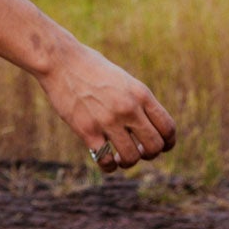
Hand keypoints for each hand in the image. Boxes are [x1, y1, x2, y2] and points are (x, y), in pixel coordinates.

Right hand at [37, 40, 176, 170]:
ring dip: (128, 162)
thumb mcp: (122, 79)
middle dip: (150, 154)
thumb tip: (146, 125)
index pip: (168, 127)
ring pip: (131, 157)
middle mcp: (128, 108)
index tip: (162, 146)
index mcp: (140, 94)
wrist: (59, 61)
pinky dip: (108, 166)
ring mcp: (108, 120)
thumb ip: (136, 100)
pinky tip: (106, 162)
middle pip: (155, 146)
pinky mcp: (87, 130)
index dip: (168, 142)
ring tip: (120, 158)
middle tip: (139, 151)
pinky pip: (105, 160)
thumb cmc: (90, 67)